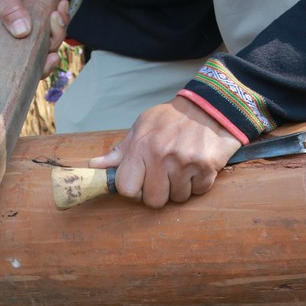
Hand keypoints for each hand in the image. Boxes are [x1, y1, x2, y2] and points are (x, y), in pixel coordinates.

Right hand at [0, 0, 69, 76]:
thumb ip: (9, 8)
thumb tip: (22, 32)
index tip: (17, 88)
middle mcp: (6, 41)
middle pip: (24, 66)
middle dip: (44, 61)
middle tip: (53, 49)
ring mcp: (24, 35)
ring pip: (44, 50)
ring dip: (56, 35)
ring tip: (57, 12)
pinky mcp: (38, 26)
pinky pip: (53, 34)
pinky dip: (61, 22)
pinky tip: (61, 6)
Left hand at [88, 97, 242, 207]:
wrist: (212, 105)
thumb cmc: (172, 118)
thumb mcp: (142, 127)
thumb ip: (121, 151)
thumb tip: (93, 165)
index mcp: (141, 147)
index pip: (126, 188)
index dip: (134, 190)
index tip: (141, 183)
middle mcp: (161, 156)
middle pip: (153, 201)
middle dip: (159, 192)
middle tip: (165, 176)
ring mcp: (185, 163)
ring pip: (178, 198)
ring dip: (180, 187)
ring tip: (183, 167)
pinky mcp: (207, 167)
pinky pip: (198, 191)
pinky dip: (199, 183)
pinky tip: (197, 166)